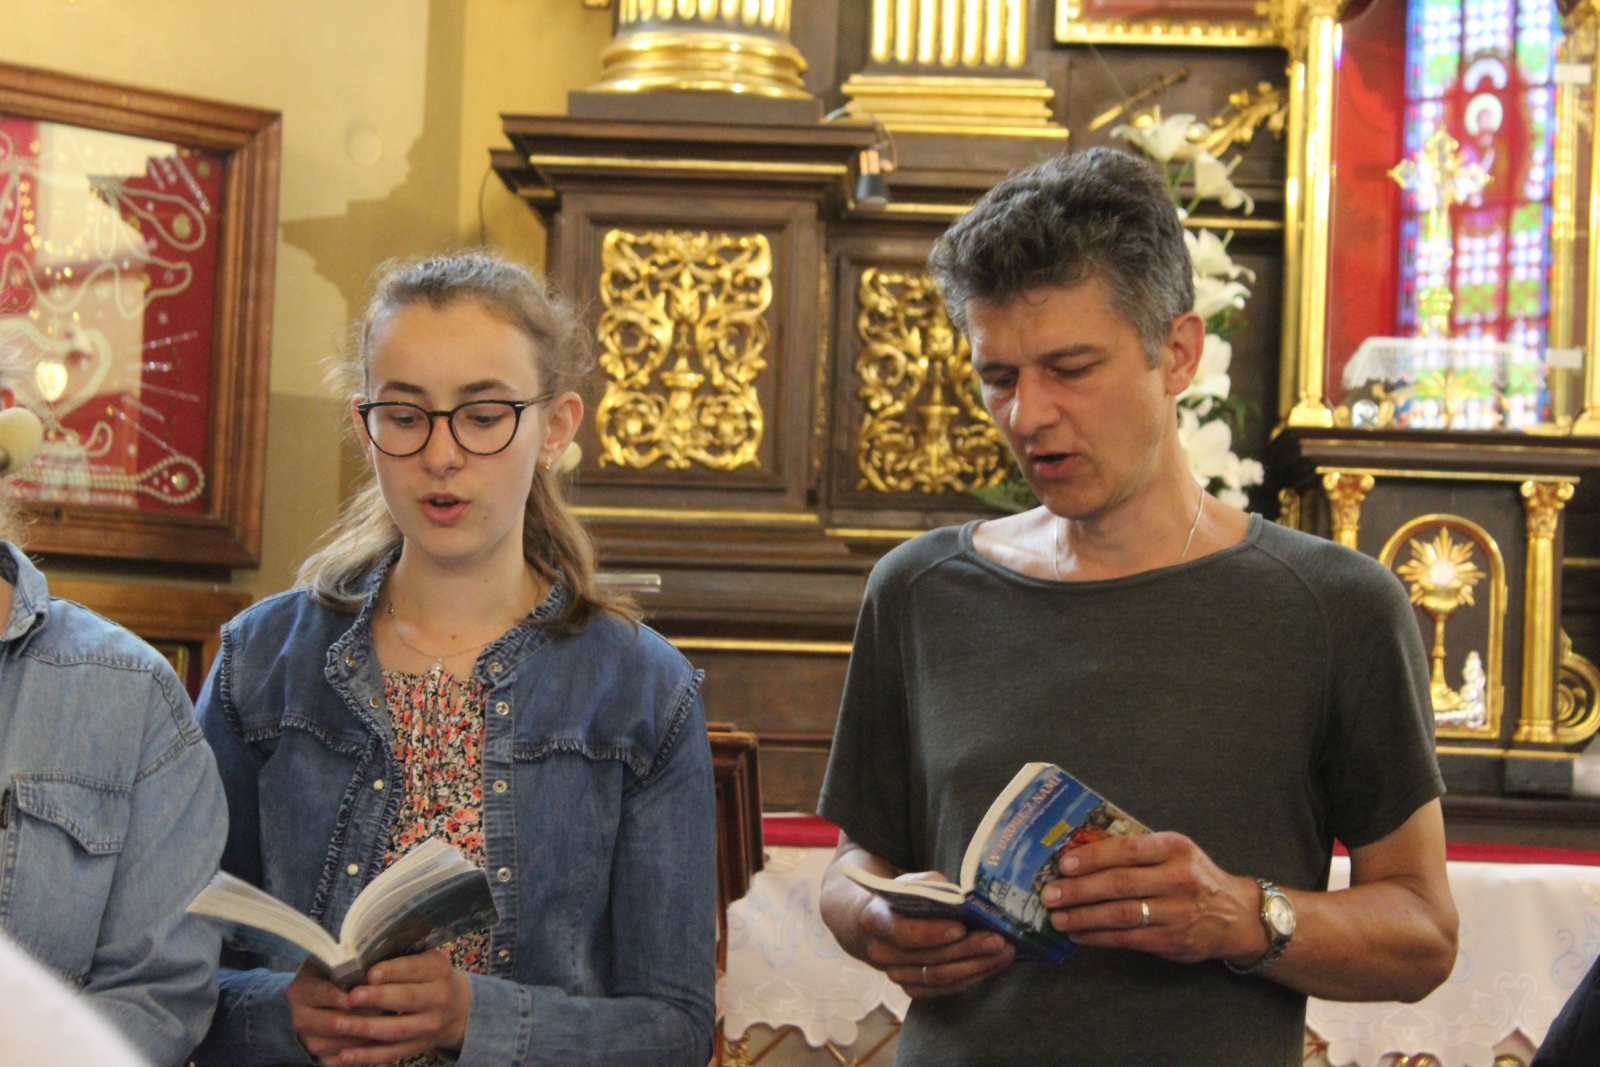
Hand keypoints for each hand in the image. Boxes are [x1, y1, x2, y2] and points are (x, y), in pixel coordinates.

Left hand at [287, 950, 472, 1065]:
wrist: (459, 1009)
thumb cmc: (430, 977)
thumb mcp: (426, 959)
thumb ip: (401, 957)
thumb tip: (361, 953)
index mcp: (438, 970)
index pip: (415, 969)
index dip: (392, 971)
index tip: (370, 973)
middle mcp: (439, 998)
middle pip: (406, 999)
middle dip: (377, 999)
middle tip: (350, 998)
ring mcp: (429, 1026)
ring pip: (396, 1030)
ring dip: (366, 1028)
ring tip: (339, 1024)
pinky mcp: (418, 1047)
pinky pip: (390, 1054)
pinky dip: (367, 1056)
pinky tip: (345, 1055)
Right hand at [860, 874, 1015, 998]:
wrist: (877, 925)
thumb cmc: (900, 899)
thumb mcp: (909, 883)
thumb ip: (931, 888)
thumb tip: (961, 898)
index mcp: (876, 921)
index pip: (904, 933)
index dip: (933, 933)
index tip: (961, 927)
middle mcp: (882, 954)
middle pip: (930, 959)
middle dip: (968, 950)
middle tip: (999, 940)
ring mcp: (896, 975)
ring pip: (941, 978)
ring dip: (977, 966)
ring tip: (1005, 953)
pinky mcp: (912, 988)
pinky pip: (945, 989)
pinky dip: (972, 977)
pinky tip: (992, 965)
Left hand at [1041, 832, 1267, 965]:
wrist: (1236, 916)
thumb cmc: (1194, 877)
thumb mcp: (1176, 852)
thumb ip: (1138, 852)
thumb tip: (1081, 854)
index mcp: (1176, 848)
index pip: (1128, 850)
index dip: (1093, 857)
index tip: (1064, 864)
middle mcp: (1179, 878)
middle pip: (1120, 883)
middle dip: (1079, 889)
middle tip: (1049, 894)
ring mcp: (1177, 912)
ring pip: (1121, 914)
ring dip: (1083, 916)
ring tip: (1057, 917)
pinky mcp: (1172, 940)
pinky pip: (1127, 939)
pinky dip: (1098, 937)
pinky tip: (1079, 934)